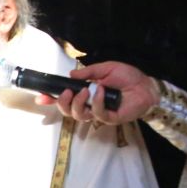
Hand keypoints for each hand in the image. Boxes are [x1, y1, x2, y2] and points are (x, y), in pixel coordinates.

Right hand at [44, 62, 158, 125]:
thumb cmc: (127, 77)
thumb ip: (88, 72)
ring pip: (79, 116)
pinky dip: (97, 102)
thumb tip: (71, 75)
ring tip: (84, 91)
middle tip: (67, 92)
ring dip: (78, 103)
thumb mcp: (105, 68)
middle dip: (63, 103)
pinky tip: (101, 91)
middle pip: (68, 111)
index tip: (40, 96)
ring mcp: (99, 113)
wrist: (146, 85)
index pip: (66, 99)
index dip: (52, 99)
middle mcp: (90, 105)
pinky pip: (98, 114)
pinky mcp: (110, 119)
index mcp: (86, 93)